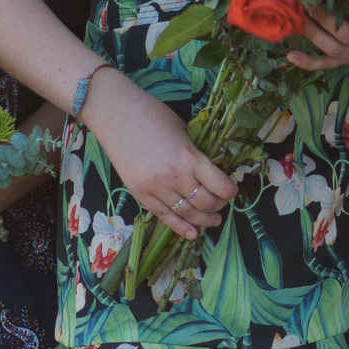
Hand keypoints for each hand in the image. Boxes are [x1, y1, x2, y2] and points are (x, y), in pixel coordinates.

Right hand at [83, 69, 237, 239]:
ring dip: (203, 220)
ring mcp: (156, 188)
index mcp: (190, 158)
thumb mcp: (184, 131)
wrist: (116, 115)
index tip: (233, 190)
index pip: (220, 185)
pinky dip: (180, 227)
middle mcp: (175, 177)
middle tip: (222, 204)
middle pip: (205, 203)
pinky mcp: (140, 194)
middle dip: (218, 206)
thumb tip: (211, 170)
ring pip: (187, 213)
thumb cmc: (153, 115)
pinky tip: (192, 233)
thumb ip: (196, 154)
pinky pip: (164, 216)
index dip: (230, 191)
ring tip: (214, 221)